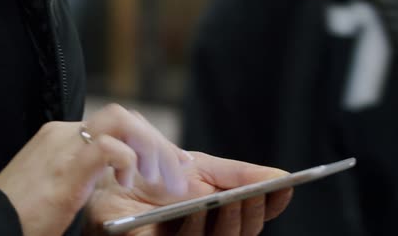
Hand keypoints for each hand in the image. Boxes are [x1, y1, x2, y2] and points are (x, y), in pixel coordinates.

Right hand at [0, 104, 191, 235]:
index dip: (148, 139)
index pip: (117, 123)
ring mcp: (66, 144)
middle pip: (126, 117)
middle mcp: (66, 132)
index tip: (168, 162)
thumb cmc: (20, 213)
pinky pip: (111, 148)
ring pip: (124, 122)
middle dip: (158, 142)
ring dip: (152, 148)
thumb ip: (82, 174)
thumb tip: (114, 177)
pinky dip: (129, 162)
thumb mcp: (57, 186)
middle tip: (178, 169)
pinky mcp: (68, 164)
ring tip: (161, 176)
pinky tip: (129, 182)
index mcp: (63, 137)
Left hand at [86, 152, 292, 235]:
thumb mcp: (201, 168)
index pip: (255, 216)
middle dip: (251, 213)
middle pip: (242, 233)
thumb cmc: (157, 174)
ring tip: (228, 199)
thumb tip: (282, 177)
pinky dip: (194, 229)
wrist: (114, 175)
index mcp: (221, 214)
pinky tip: (196, 210)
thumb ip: (239, 174)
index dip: (271, 205)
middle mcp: (208, 232)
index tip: (283, 186)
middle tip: (254, 192)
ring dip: (227, 222)